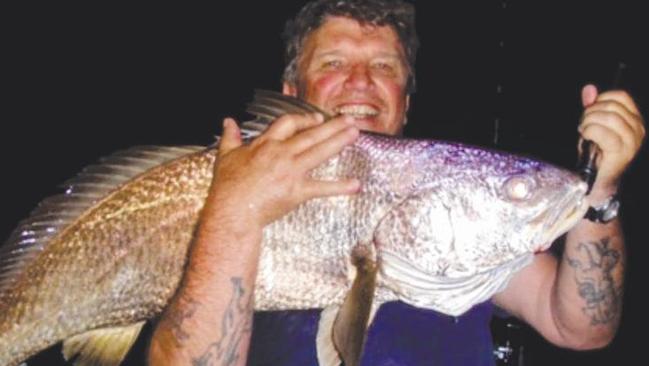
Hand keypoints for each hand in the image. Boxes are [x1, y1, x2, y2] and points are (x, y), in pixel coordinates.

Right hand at [205, 113, 359, 232]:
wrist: (233, 210)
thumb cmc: (228, 186)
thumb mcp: (225, 156)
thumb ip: (230, 137)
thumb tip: (228, 122)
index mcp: (266, 144)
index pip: (289, 123)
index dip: (305, 119)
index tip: (317, 118)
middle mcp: (282, 154)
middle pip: (311, 134)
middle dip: (332, 126)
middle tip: (348, 120)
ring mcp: (292, 171)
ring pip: (320, 152)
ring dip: (339, 141)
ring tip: (355, 134)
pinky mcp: (297, 191)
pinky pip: (322, 187)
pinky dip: (340, 187)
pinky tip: (355, 185)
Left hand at [579, 84, 644, 193]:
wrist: (597, 181)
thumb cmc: (596, 153)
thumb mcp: (593, 125)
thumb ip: (592, 107)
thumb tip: (589, 89)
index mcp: (634, 120)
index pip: (621, 96)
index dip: (600, 99)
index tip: (589, 112)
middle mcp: (638, 129)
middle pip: (612, 106)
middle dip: (590, 112)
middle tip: (583, 125)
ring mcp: (632, 141)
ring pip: (608, 117)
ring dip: (589, 122)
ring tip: (584, 132)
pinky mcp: (621, 152)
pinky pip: (602, 132)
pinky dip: (589, 131)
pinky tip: (585, 137)